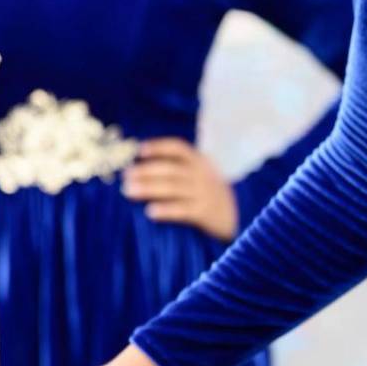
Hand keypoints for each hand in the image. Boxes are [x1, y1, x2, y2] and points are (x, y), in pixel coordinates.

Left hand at [122, 139, 237, 241]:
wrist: (240, 218)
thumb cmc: (211, 196)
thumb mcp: (203, 176)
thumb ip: (181, 169)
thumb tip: (143, 167)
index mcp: (201, 163)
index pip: (178, 148)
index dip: (158, 147)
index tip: (139, 151)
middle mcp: (203, 175)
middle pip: (170, 169)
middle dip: (145, 171)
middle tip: (125, 176)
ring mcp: (204, 193)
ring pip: (172, 188)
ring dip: (148, 188)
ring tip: (129, 191)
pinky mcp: (205, 213)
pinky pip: (182, 210)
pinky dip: (166, 210)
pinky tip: (150, 212)